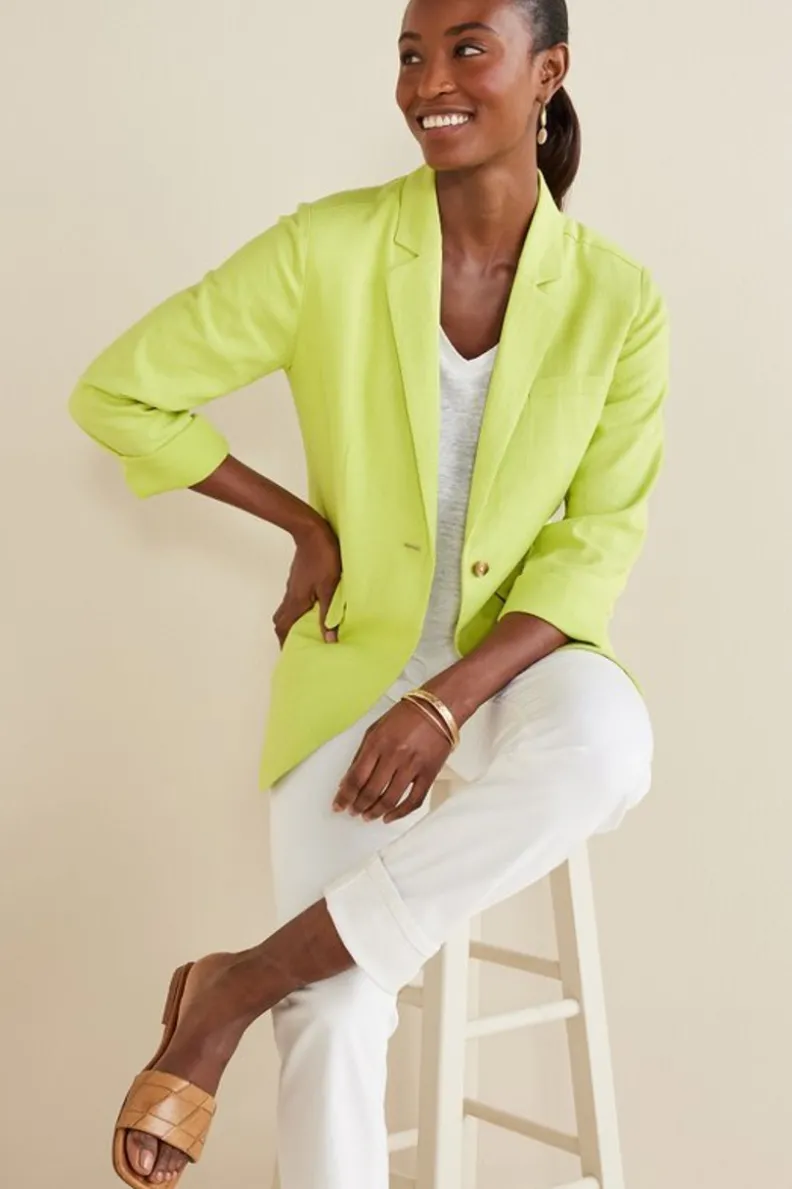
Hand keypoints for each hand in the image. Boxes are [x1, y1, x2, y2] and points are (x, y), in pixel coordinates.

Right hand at [273, 518, 341, 647]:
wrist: (313, 532)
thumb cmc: (323, 558)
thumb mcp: (330, 588)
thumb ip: (327, 615)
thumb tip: (329, 640)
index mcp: (296, 601)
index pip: (284, 628)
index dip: (285, 643)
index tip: (291, 655)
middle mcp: (291, 596)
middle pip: (281, 621)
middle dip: (285, 635)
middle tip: (297, 645)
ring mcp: (293, 586)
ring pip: (286, 610)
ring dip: (291, 622)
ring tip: (304, 631)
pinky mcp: (298, 579)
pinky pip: (292, 600)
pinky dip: (297, 611)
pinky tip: (310, 610)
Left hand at [333, 700, 452, 822]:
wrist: (439, 708)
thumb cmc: (405, 716)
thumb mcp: (375, 729)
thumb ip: (360, 755)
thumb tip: (347, 781)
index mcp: (377, 742)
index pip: (356, 777)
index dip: (345, 796)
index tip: (338, 805)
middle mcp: (394, 755)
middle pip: (371, 791)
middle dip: (358, 806)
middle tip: (353, 812)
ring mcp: (413, 766)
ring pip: (390, 799)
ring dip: (375, 812)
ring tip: (368, 816)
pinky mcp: (429, 774)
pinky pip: (413, 800)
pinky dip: (400, 813)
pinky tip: (389, 817)